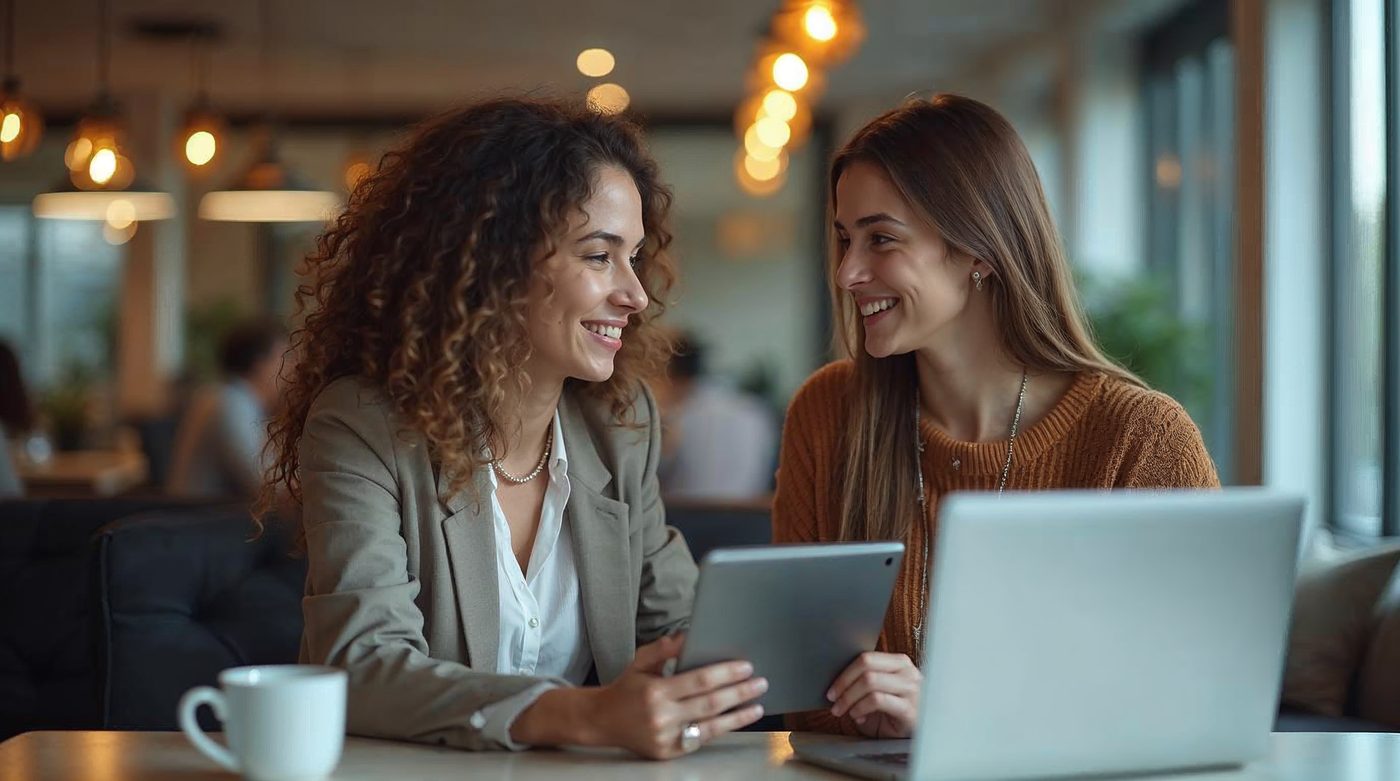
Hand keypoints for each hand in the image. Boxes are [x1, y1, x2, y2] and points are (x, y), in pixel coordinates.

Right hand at [513, 634, 765, 758]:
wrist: (602, 721)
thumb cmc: (626, 688)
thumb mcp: (640, 662)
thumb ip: (664, 650)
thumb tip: (688, 636)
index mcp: (656, 691)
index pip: (700, 681)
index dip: (726, 673)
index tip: (746, 667)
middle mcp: (662, 717)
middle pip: (711, 704)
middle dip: (740, 693)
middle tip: (761, 683)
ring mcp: (666, 738)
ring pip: (711, 727)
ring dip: (738, 716)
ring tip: (758, 706)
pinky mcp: (668, 752)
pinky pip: (700, 740)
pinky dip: (720, 729)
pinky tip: (735, 720)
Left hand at [826, 652, 921, 738]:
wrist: (911, 738)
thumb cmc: (891, 715)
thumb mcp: (877, 693)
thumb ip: (864, 681)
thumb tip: (835, 680)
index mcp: (899, 663)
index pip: (867, 657)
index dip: (844, 672)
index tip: (831, 688)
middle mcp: (907, 672)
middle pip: (867, 666)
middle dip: (844, 683)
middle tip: (832, 698)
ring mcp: (911, 690)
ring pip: (870, 681)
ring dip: (849, 697)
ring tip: (841, 709)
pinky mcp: (909, 709)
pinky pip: (877, 700)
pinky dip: (861, 707)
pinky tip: (857, 716)